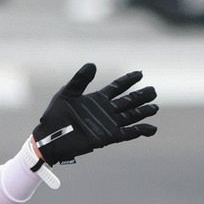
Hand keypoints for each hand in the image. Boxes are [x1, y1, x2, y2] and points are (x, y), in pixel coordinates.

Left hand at [33, 64, 157, 165]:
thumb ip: (80, 80)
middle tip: (153, 91)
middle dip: (140, 96)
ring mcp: (107, 124)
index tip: (140, 73)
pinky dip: (140, 131)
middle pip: (128, 102)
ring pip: (130, 116)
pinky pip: (128, 133)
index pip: (117, 87)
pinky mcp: (108, 137)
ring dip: (143, 112)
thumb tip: (92, 65)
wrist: (49, 138)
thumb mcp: (67, 94)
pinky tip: (152, 128)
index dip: (128, 80)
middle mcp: (105, 111)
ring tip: (154, 108)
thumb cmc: (54, 116)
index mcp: (96, 99)